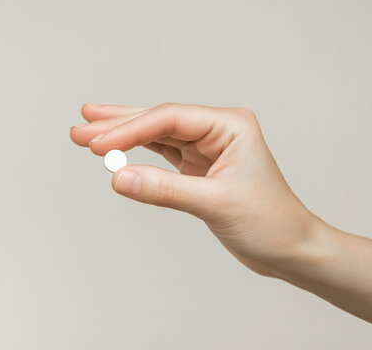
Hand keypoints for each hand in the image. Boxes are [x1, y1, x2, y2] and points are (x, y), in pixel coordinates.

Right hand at [70, 102, 315, 275]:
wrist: (291, 249)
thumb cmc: (271, 223)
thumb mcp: (215, 204)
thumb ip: (165, 189)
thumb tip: (119, 178)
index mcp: (230, 126)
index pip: (169, 120)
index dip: (130, 131)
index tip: (97, 145)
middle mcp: (217, 131)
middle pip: (158, 121)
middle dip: (118, 125)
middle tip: (80, 128)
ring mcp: (207, 149)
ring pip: (156, 136)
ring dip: (123, 135)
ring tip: (88, 130)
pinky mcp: (199, 168)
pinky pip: (161, 155)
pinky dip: (137, 153)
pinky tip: (117, 148)